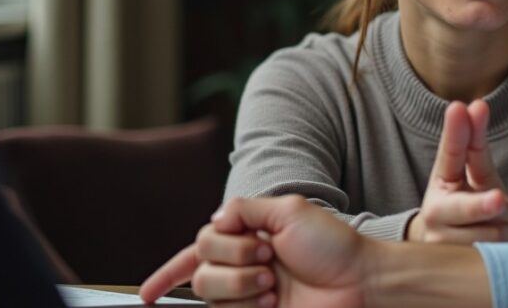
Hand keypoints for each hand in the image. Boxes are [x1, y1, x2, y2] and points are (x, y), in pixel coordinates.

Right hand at [140, 195, 370, 306]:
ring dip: (240, 284)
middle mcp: (245, 267)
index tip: (147, 293)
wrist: (360, 282)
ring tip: (273, 284)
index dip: (169, 272)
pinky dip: (245, 304)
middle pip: (201, 264)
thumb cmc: (333, 245)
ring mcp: (250, 295)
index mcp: (250, 236)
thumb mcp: (290, 210)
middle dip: (232, 257)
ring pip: (211, 291)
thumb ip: (246, 209)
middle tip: (268, 258)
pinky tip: (272, 302)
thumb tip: (215, 219)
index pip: (199, 250)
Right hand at [407, 100, 507, 243]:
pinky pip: (494, 254)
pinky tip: (488, 246)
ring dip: (502, 225)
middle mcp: (433, 214)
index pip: (450, 152)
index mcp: (440, 181)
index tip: (459, 107)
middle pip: (465, 207)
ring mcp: (442, 245)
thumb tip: (476, 105)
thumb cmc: (465, 204)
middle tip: (498, 200)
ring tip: (490, 224)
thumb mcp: (473, 174)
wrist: (445, 252)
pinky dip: (500, 247)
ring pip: (492, 231)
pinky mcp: (455, 270)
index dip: (456, 131)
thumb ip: (476, 143)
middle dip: (481, 204)